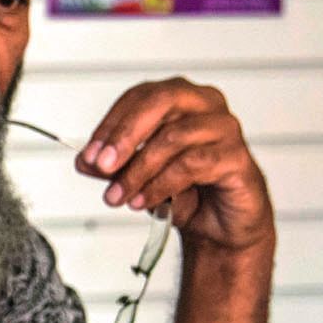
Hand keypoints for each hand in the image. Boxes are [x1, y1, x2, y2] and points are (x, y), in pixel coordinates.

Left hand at [77, 77, 273, 252]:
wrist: (219, 225)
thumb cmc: (183, 190)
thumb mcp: (137, 176)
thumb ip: (112, 165)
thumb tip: (85, 160)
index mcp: (179, 97)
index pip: (139, 97)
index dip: (110, 125)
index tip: (88, 156)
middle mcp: (204, 104)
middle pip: (161, 101)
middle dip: (125, 135)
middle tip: (102, 166)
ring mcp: (224, 128)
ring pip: (173, 137)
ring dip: (138, 170)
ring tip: (118, 196)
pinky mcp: (237, 157)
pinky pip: (192, 164)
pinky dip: (160, 184)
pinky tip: (142, 201)